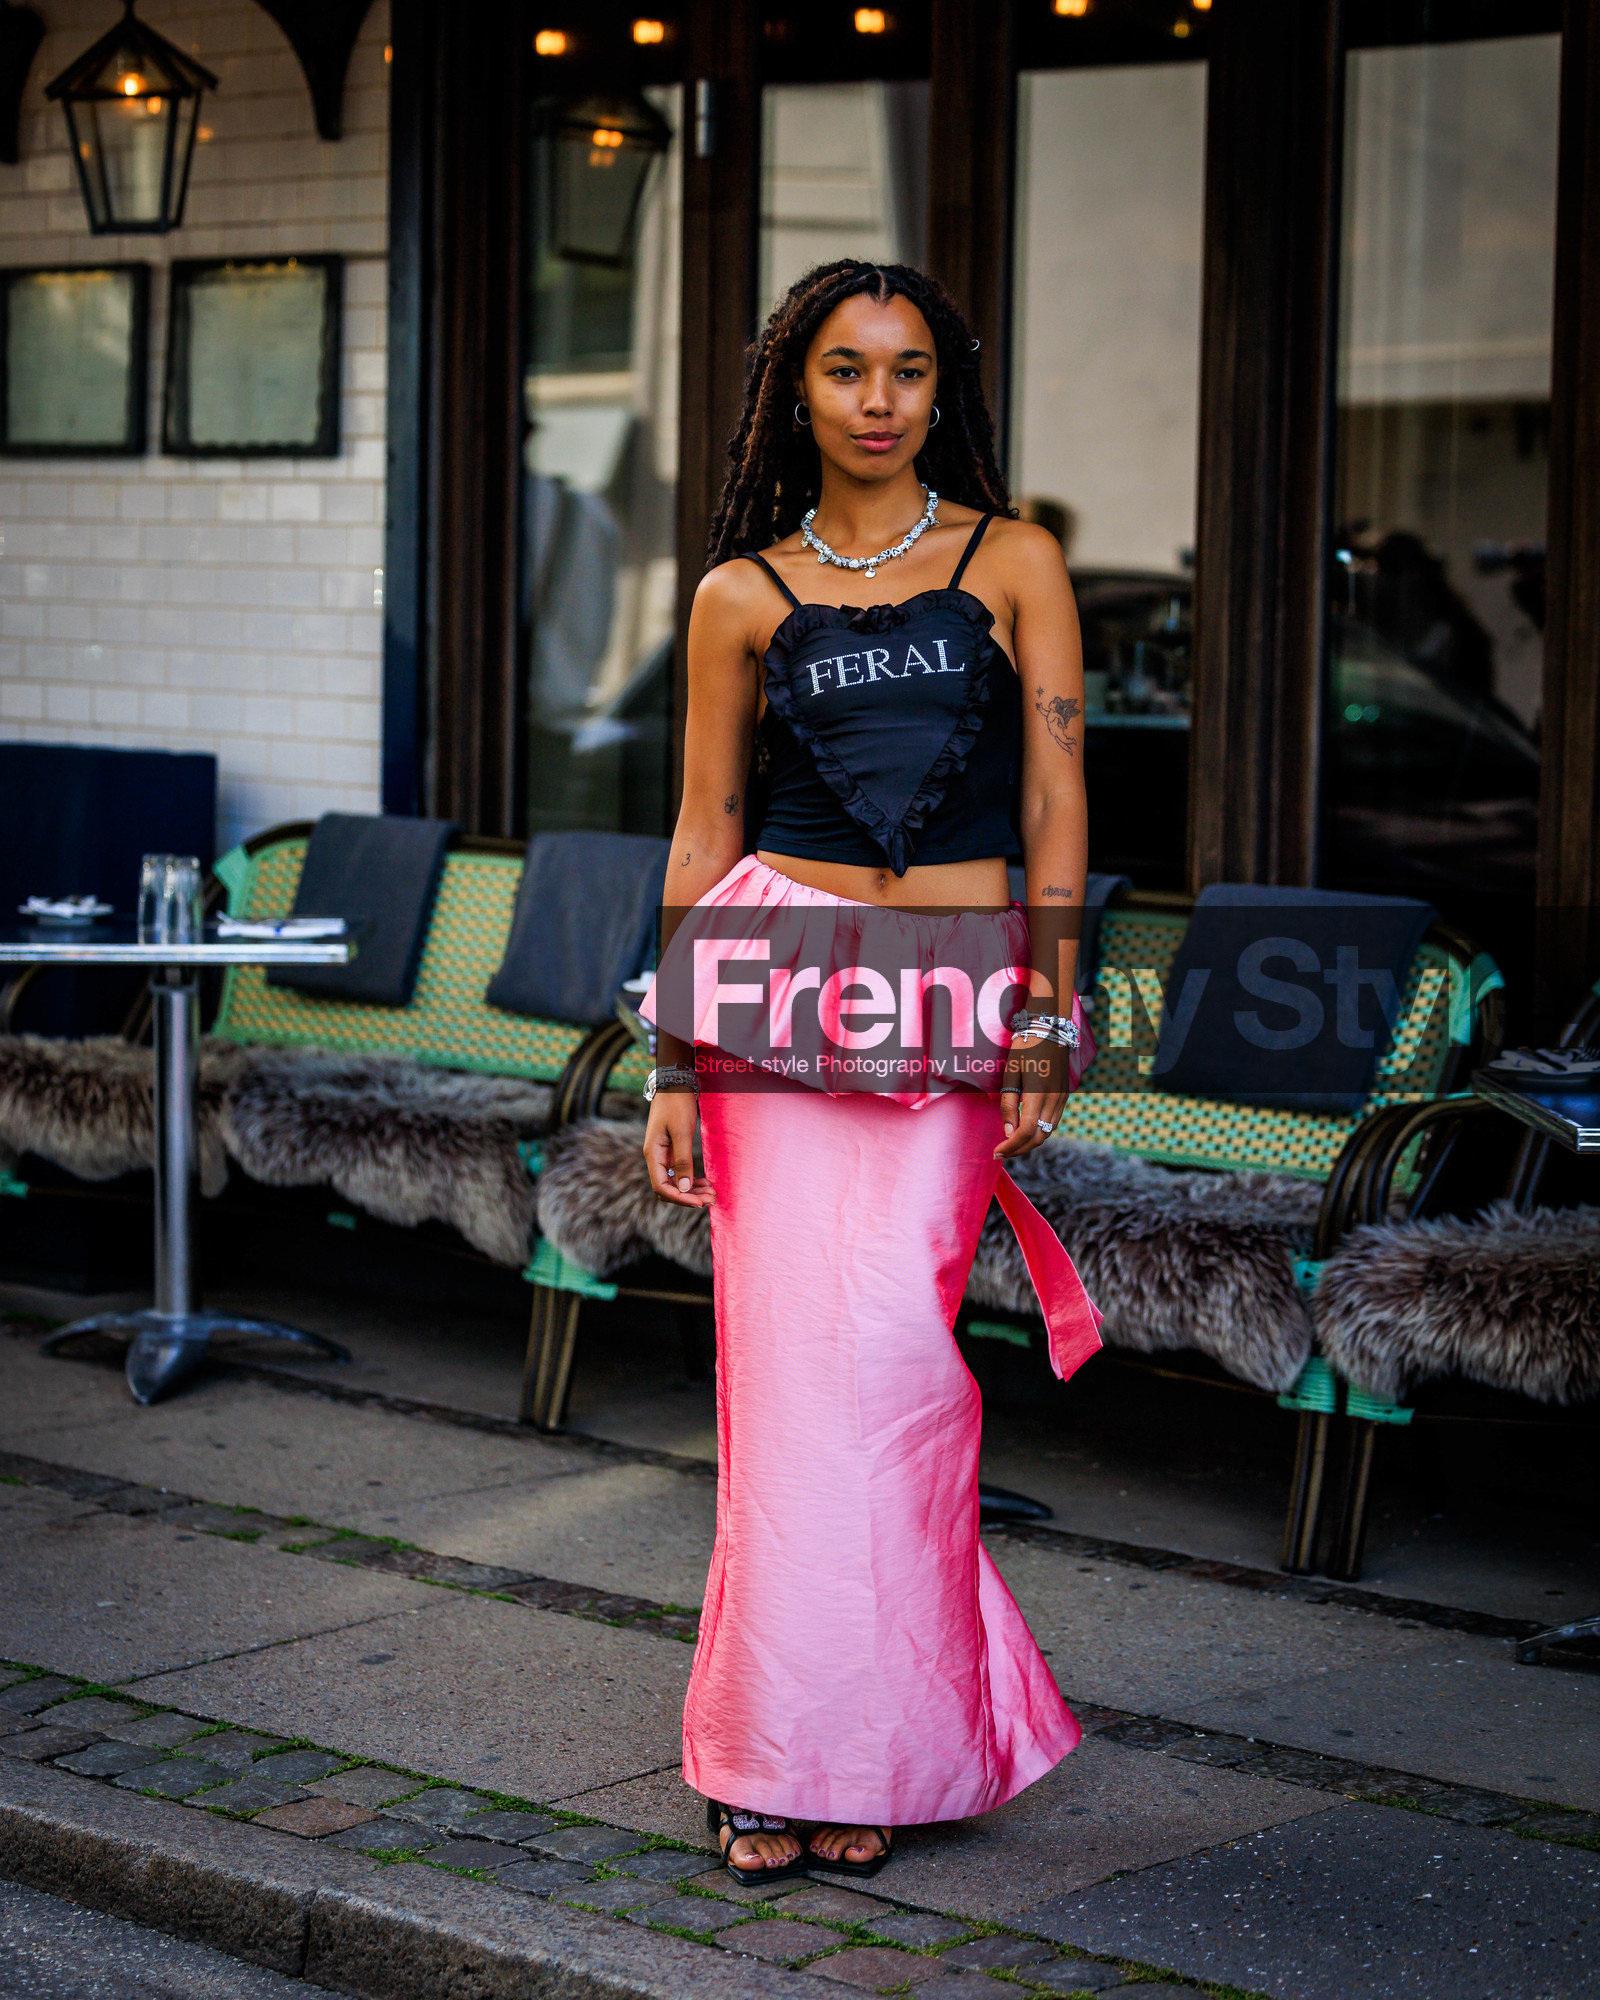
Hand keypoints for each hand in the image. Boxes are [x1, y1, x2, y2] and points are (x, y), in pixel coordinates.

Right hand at [644, 1091, 713, 1206]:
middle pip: (668, 1188)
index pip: (662, 1187)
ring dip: (692, 1190)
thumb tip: (684, 1188)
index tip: (700, 1203)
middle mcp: (654, 1157)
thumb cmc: (677, 1104)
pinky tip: (705, 1183)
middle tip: (711, 1200)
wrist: (675, 1083)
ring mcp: (662, 1154)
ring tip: (712, 1194)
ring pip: (674, 1182)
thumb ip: (683, 1160)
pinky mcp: (670, 1150)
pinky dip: (691, 1180)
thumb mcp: (682, 1132)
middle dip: (688, 1197)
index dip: (680, 1198)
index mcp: (652, 1154)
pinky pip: (679, 1172)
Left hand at [994, 1032, 1068, 1160]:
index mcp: (1037, 1095)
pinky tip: (1025, 1131)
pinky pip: (1052, 1123)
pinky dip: (1038, 1133)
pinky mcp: (1064, 1098)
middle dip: (1018, 1150)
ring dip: (1029, 1143)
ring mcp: (1061, 1100)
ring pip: (1047, 1133)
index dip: (1010, 1146)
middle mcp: (1053, 1101)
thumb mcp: (1011, 1074)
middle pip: (1037, 1138)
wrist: (1050, 1031)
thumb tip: (1009, 1132)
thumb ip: (1009, 1104)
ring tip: (1010, 1145)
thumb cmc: (1025, 1049)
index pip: (1025, 1132)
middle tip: (1001, 1153)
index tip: (997, 1152)